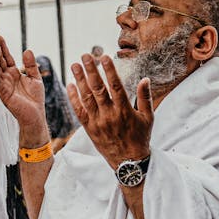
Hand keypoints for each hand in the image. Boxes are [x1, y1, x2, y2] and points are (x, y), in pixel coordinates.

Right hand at [0, 36, 46, 135]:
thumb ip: (31, 65)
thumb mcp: (35, 78)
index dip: (2, 47)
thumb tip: (27, 50)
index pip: (6, 57)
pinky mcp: (3, 94)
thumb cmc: (35, 99)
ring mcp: (4, 85)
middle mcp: (7, 78)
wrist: (36, 115)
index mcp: (14, 73)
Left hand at [67, 54, 152, 169]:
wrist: (128, 162)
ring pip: (86, 98)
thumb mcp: (148, 118)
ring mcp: (98, 122)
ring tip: (74, 66)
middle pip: (98, 89)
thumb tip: (145, 79)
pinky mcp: (89, 129)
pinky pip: (79, 111)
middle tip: (85, 56)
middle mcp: (110, 115)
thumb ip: (145, 98)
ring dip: (79, 80)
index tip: (104, 57)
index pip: (115, 86)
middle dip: (90, 71)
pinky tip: (70, 85)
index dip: (109, 70)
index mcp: (125, 111)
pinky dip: (74, 98)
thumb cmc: (140, 138)